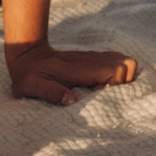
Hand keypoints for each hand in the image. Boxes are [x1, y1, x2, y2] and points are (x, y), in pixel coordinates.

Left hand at [5, 39, 139, 105]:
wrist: (26, 55)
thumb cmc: (28, 74)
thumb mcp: (32, 85)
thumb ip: (51, 92)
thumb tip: (72, 101)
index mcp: (82, 68)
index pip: (118, 70)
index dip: (115, 86)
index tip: (97, 94)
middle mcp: (92, 60)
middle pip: (129, 65)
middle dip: (125, 83)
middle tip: (104, 94)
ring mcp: (94, 59)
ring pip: (126, 63)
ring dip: (122, 80)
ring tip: (103, 91)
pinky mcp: (93, 60)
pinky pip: (116, 64)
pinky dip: (116, 77)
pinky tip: (100, 87)